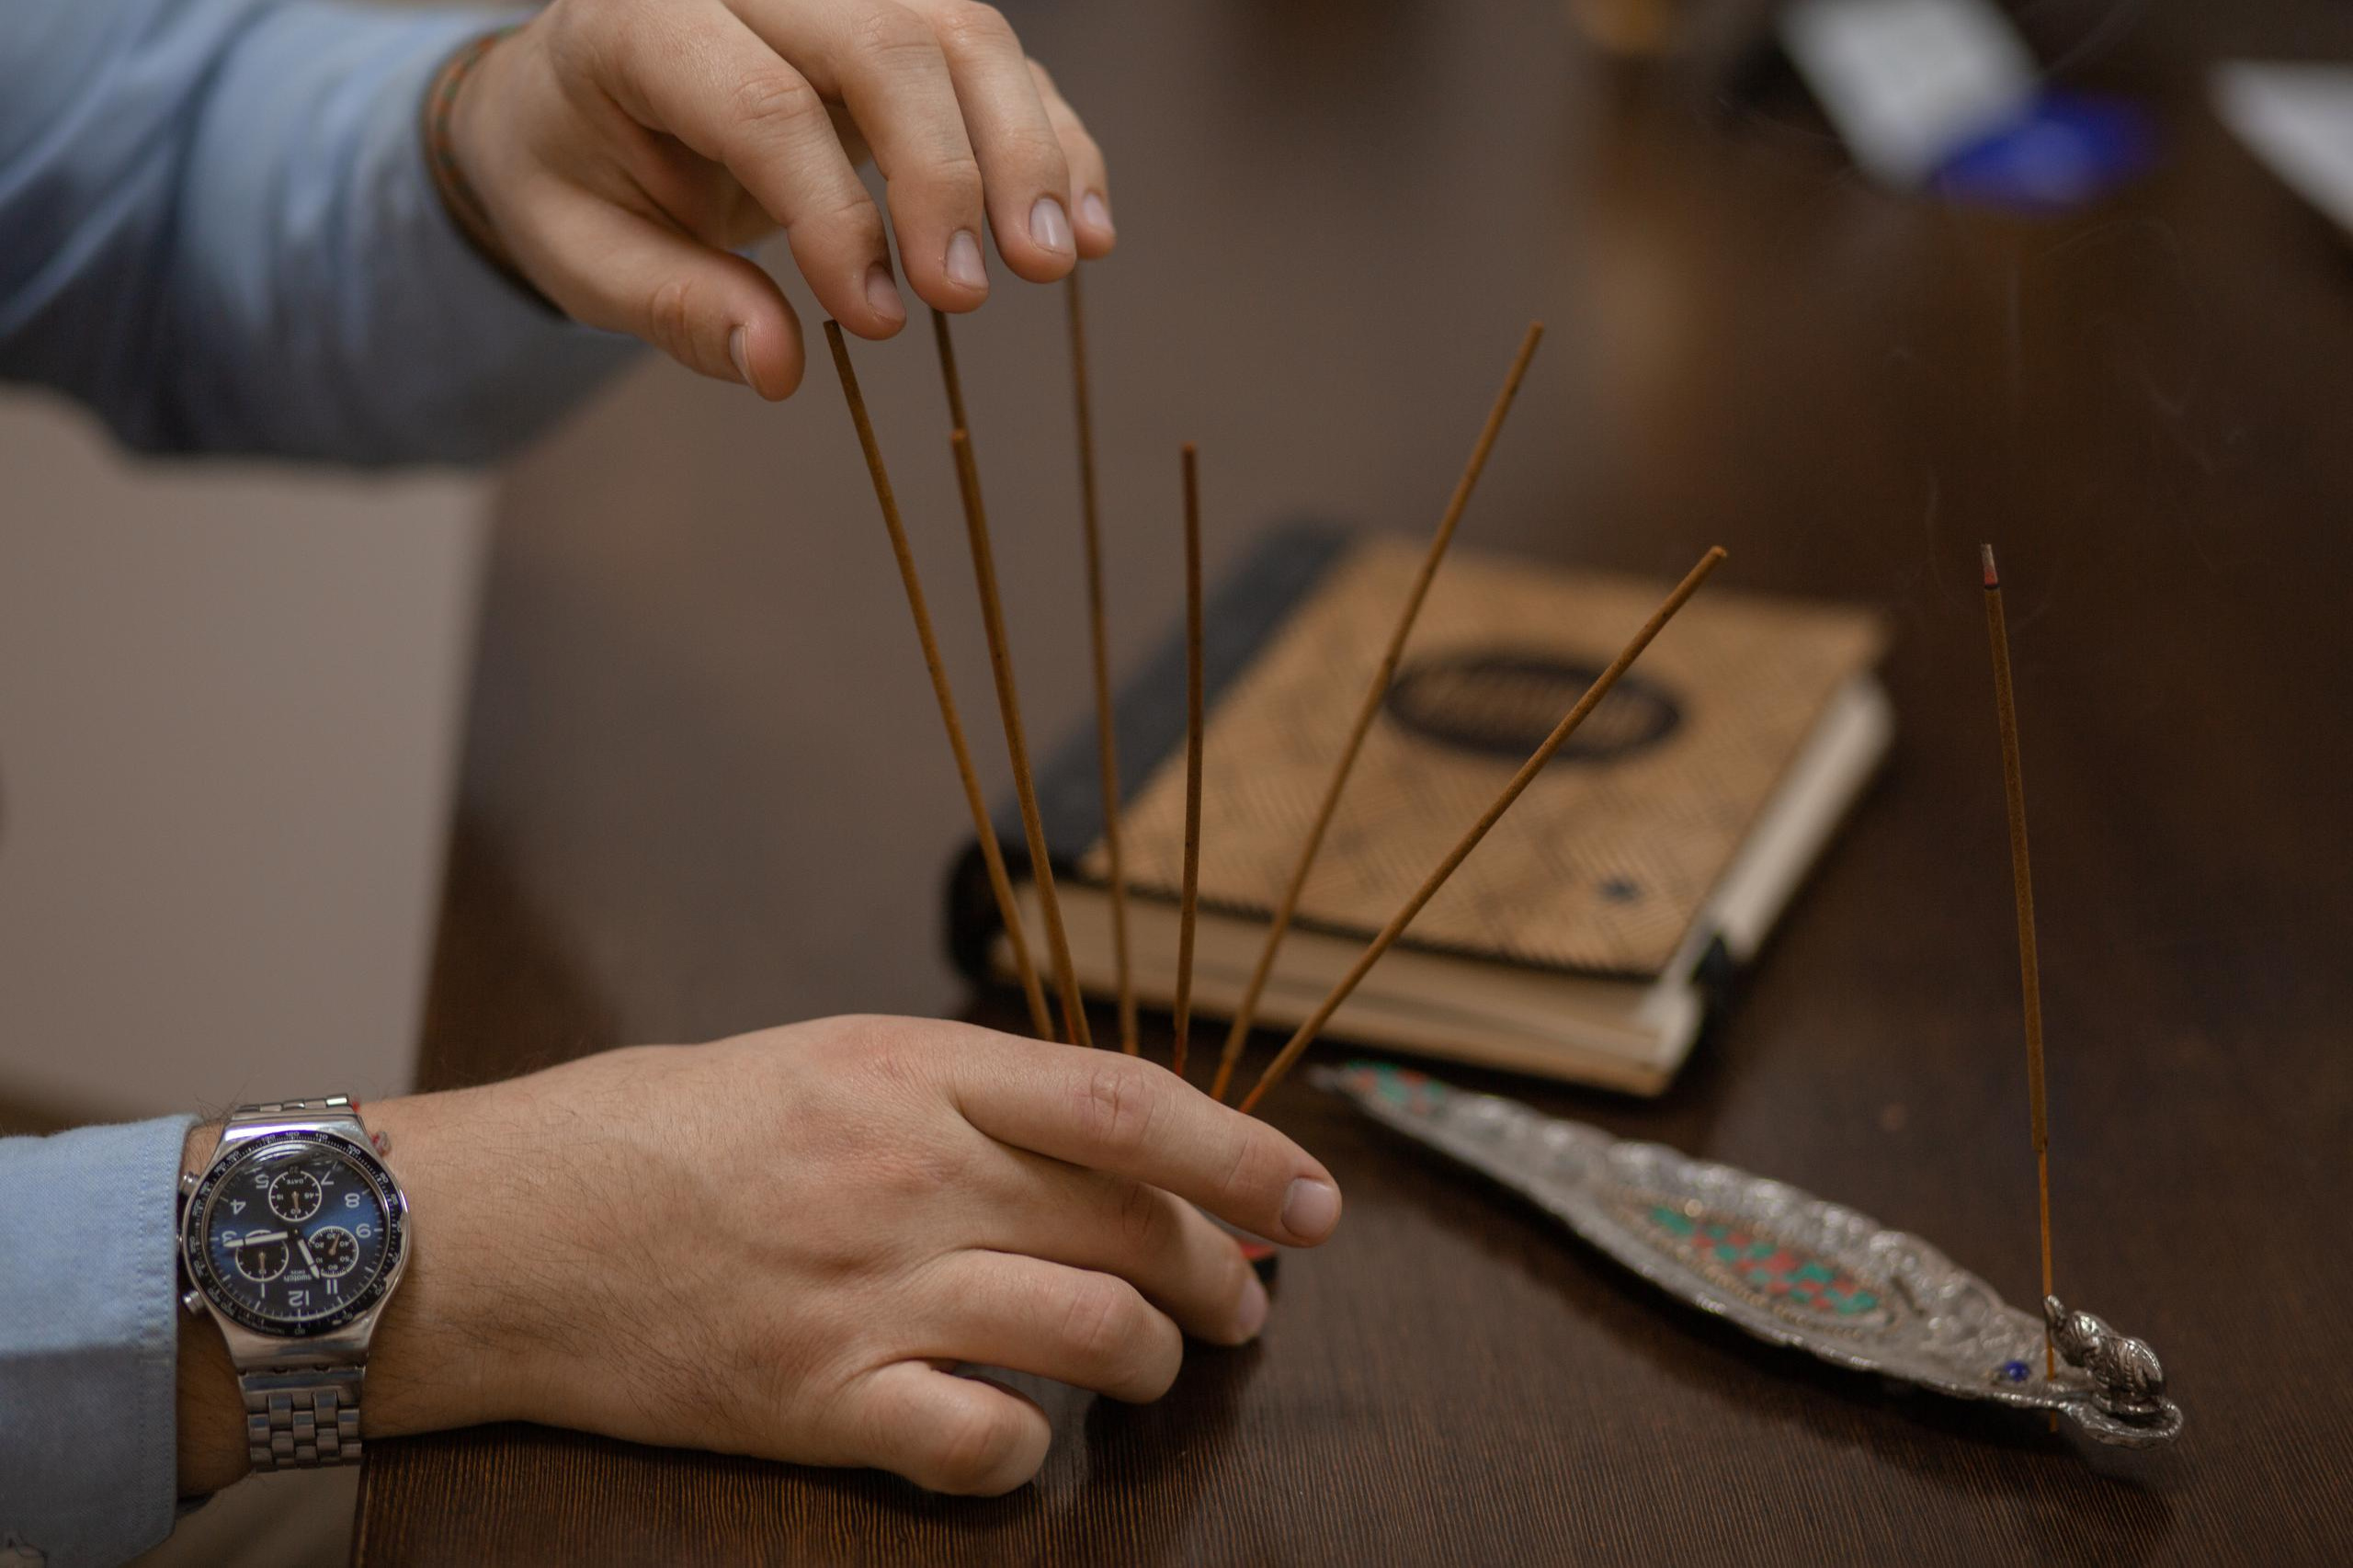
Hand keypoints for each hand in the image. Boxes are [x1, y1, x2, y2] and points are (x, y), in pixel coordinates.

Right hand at [178, 1018, 1341, 1496]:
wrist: (510, 1225)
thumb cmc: (672, 1133)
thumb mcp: (830, 1060)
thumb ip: (971, 1094)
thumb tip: (1117, 1140)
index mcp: (910, 1072)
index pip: (1125, 1105)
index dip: (1241, 1154)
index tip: (1312, 1197)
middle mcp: (903, 1174)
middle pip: (1132, 1224)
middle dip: (1224, 1270)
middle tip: (1247, 1299)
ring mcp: (864, 1291)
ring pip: (1091, 1333)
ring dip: (1157, 1361)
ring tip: (1160, 1368)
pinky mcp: (816, 1401)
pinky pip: (982, 1441)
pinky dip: (1031, 1449)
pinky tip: (1024, 1435)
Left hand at [445, 0, 1115, 397]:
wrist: (585, 97)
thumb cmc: (578, 175)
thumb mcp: (582, 253)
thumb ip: (676, 306)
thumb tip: (779, 368)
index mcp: (642, 21)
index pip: (763, 104)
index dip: (833, 216)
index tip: (877, 323)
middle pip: (883, 39)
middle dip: (947, 172)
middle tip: (970, 297)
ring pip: (960, 30)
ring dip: (1025, 150)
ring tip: (1054, 263)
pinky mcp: (899, 19)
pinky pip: (997, 58)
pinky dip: (1054, 139)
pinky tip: (1085, 227)